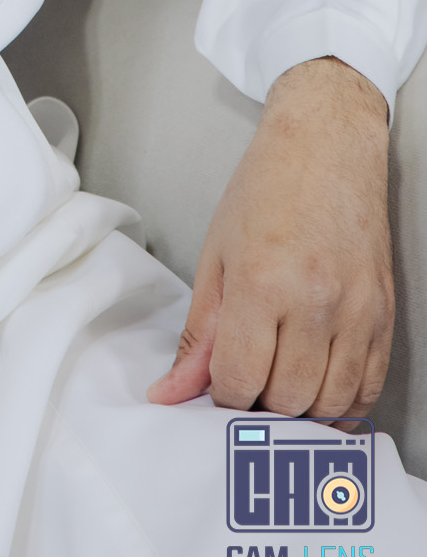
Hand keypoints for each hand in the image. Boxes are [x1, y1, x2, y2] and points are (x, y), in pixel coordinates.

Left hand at [147, 55, 392, 420]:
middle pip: (285, 400)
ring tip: (279, 385)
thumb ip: (198, 333)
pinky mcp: (385, 316)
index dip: (220, 397)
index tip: (217, 385)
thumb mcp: (215, 255)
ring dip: (300, 410)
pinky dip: (342, 404)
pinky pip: (367, 389)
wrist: (327, 146)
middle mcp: (314, 304)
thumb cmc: (265, 190)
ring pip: (329, 404)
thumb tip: (171, 392)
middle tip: (247, 385)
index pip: (237, 380)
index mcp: (260, 284)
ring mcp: (357, 313)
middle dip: (258, 405)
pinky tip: (319, 390)